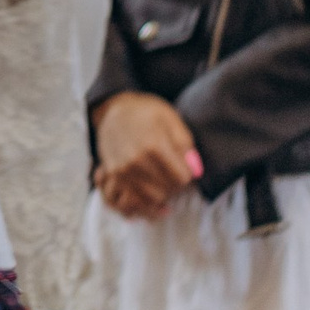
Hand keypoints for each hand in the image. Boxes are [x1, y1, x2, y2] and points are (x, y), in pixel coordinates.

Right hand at [92, 93, 198, 219]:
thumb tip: (196, 171)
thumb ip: (186, 145)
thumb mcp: (172, 119)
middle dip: (176, 184)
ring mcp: (122, 169)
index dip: (188, 174)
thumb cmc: (147, 112)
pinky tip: (151, 190)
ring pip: (153, 198)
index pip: (182, 178)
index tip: (185, 166)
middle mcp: (136, 160)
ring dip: (162, 192)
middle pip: (168, 189)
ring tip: (163, 179)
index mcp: (154, 145)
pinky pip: (134, 199)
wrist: (114, 109)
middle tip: (174, 172)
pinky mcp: (113, 175)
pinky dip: (145, 199)